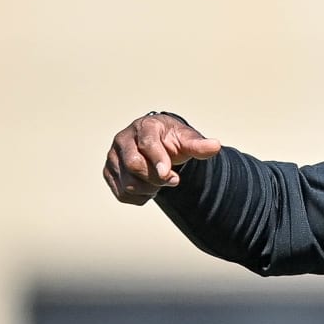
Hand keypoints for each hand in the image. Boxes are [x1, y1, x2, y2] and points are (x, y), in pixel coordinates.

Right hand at [103, 112, 220, 204]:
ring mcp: (113, 156)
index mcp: (144, 126)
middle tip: (172, 179)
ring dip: (150, 188)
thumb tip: (215, 146)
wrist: (158, 145)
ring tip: (160, 180)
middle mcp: (123, 139)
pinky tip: (149, 186)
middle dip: (156, 178)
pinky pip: (122, 194)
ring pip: (128, 183)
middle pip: (134, 165)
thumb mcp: (187, 139)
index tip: (170, 175)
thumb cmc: (172, 140)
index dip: (158, 161)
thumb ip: (199, 145)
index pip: (147, 143)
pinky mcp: (108, 173)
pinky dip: (140, 197)